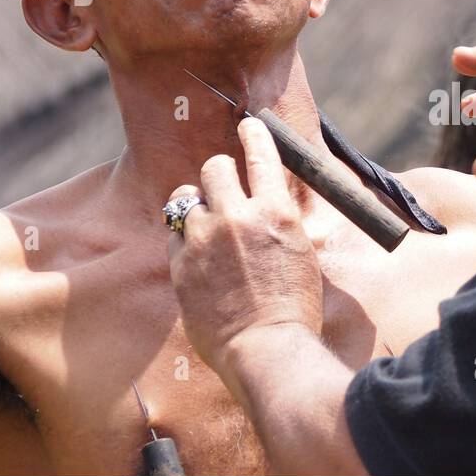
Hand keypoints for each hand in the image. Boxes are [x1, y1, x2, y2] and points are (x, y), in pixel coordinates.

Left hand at [166, 117, 323, 375]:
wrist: (267, 349)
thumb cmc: (295, 309)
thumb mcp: (301, 254)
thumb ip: (278, 224)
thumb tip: (267, 207)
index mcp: (276, 211)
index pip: (260, 154)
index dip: (253, 135)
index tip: (247, 126)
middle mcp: (237, 216)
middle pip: (215, 167)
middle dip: (219, 170)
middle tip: (223, 182)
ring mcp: (204, 239)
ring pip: (186, 195)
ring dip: (196, 202)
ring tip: (205, 218)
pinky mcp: (180, 264)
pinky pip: (174, 234)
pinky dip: (184, 237)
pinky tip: (196, 251)